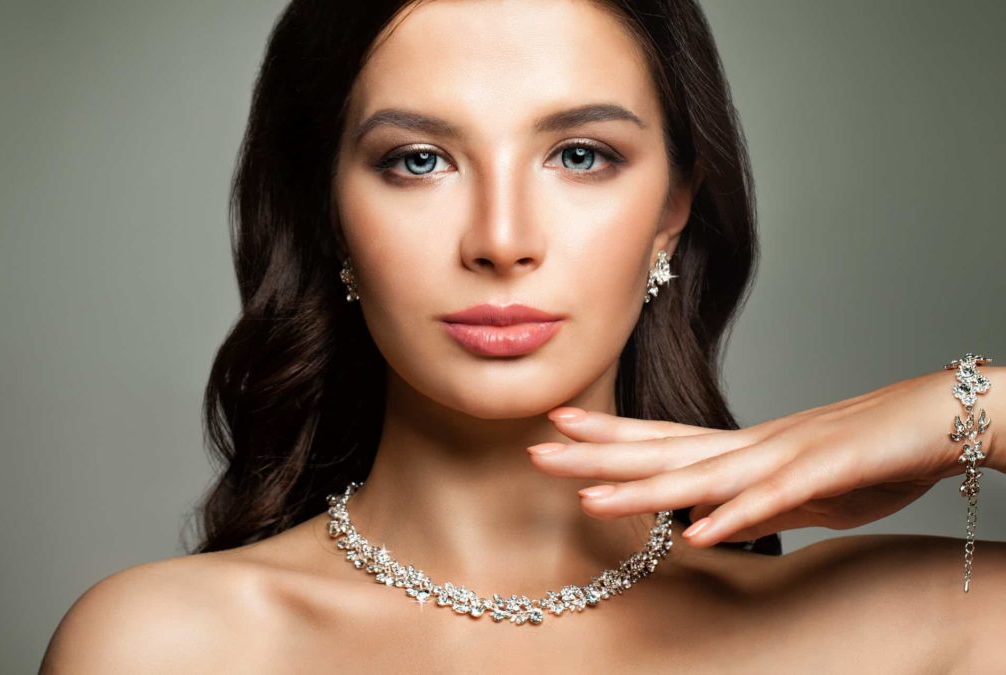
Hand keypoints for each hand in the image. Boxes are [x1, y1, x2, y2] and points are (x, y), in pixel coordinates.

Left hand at [526, 368, 998, 547]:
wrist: (942, 415)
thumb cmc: (873, 452)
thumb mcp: (802, 488)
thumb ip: (751, 503)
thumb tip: (705, 523)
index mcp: (742, 447)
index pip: (661, 438)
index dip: (607, 435)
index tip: (555, 427)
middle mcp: (750, 445)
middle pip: (660, 451)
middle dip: (595, 455)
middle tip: (532, 452)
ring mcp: (784, 456)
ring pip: (700, 475)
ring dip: (643, 489)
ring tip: (589, 499)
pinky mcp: (825, 472)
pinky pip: (772, 500)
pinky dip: (734, 515)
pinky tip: (696, 533)